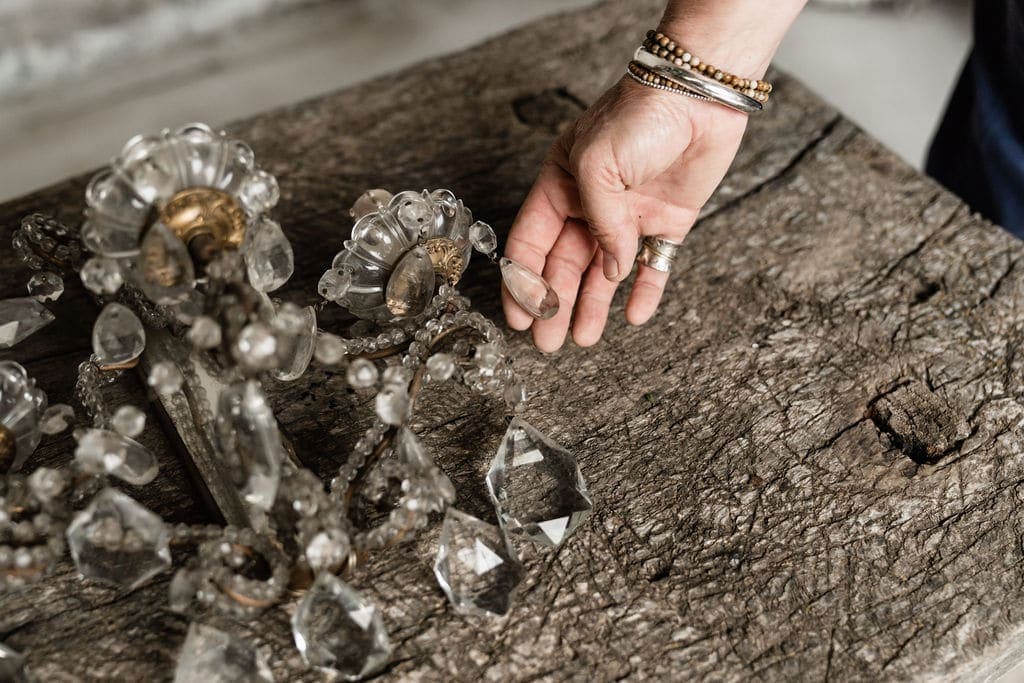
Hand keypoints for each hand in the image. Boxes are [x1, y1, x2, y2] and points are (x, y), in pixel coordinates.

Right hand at [502, 75, 748, 351]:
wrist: (699, 96)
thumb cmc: (638, 116)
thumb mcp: (596, 164)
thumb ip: (599, 222)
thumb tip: (612, 269)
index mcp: (561, 186)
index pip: (532, 241)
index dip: (522, 281)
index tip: (520, 316)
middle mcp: (592, 204)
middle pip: (566, 265)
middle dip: (555, 304)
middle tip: (548, 342)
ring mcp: (630, 215)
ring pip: (606, 272)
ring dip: (594, 305)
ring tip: (584, 339)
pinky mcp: (667, 221)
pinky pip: (653, 265)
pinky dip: (645, 292)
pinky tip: (635, 317)